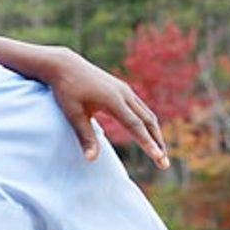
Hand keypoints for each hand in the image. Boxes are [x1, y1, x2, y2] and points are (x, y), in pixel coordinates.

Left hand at [49, 48, 168, 168]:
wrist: (65, 65)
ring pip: (147, 114)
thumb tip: (91, 160)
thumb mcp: (73, 114)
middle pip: (148, 121)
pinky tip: (148, 134)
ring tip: (159, 152)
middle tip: (164, 163)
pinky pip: (140, 108)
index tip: (158, 157)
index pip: (135, 125)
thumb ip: (85, 136)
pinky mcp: (122, 89)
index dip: (147, 143)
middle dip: (157, 142)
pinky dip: (147, 123)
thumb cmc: (66, 90)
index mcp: (113, 100)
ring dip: (155, 133)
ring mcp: (125, 90)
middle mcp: (124, 94)